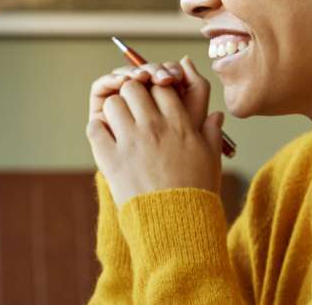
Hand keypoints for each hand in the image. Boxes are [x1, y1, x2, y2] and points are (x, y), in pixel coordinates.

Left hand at [86, 56, 224, 205]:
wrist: (175, 224)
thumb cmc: (197, 191)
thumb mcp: (211, 158)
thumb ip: (211, 132)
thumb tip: (216, 114)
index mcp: (180, 124)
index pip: (161, 88)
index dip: (156, 91)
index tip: (154, 103)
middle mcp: (154, 127)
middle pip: (134, 88)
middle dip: (132, 95)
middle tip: (133, 109)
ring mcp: (131, 141)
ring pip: (113, 103)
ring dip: (114, 110)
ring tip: (118, 124)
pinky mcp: (111, 159)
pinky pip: (95, 128)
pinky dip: (98, 129)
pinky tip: (105, 138)